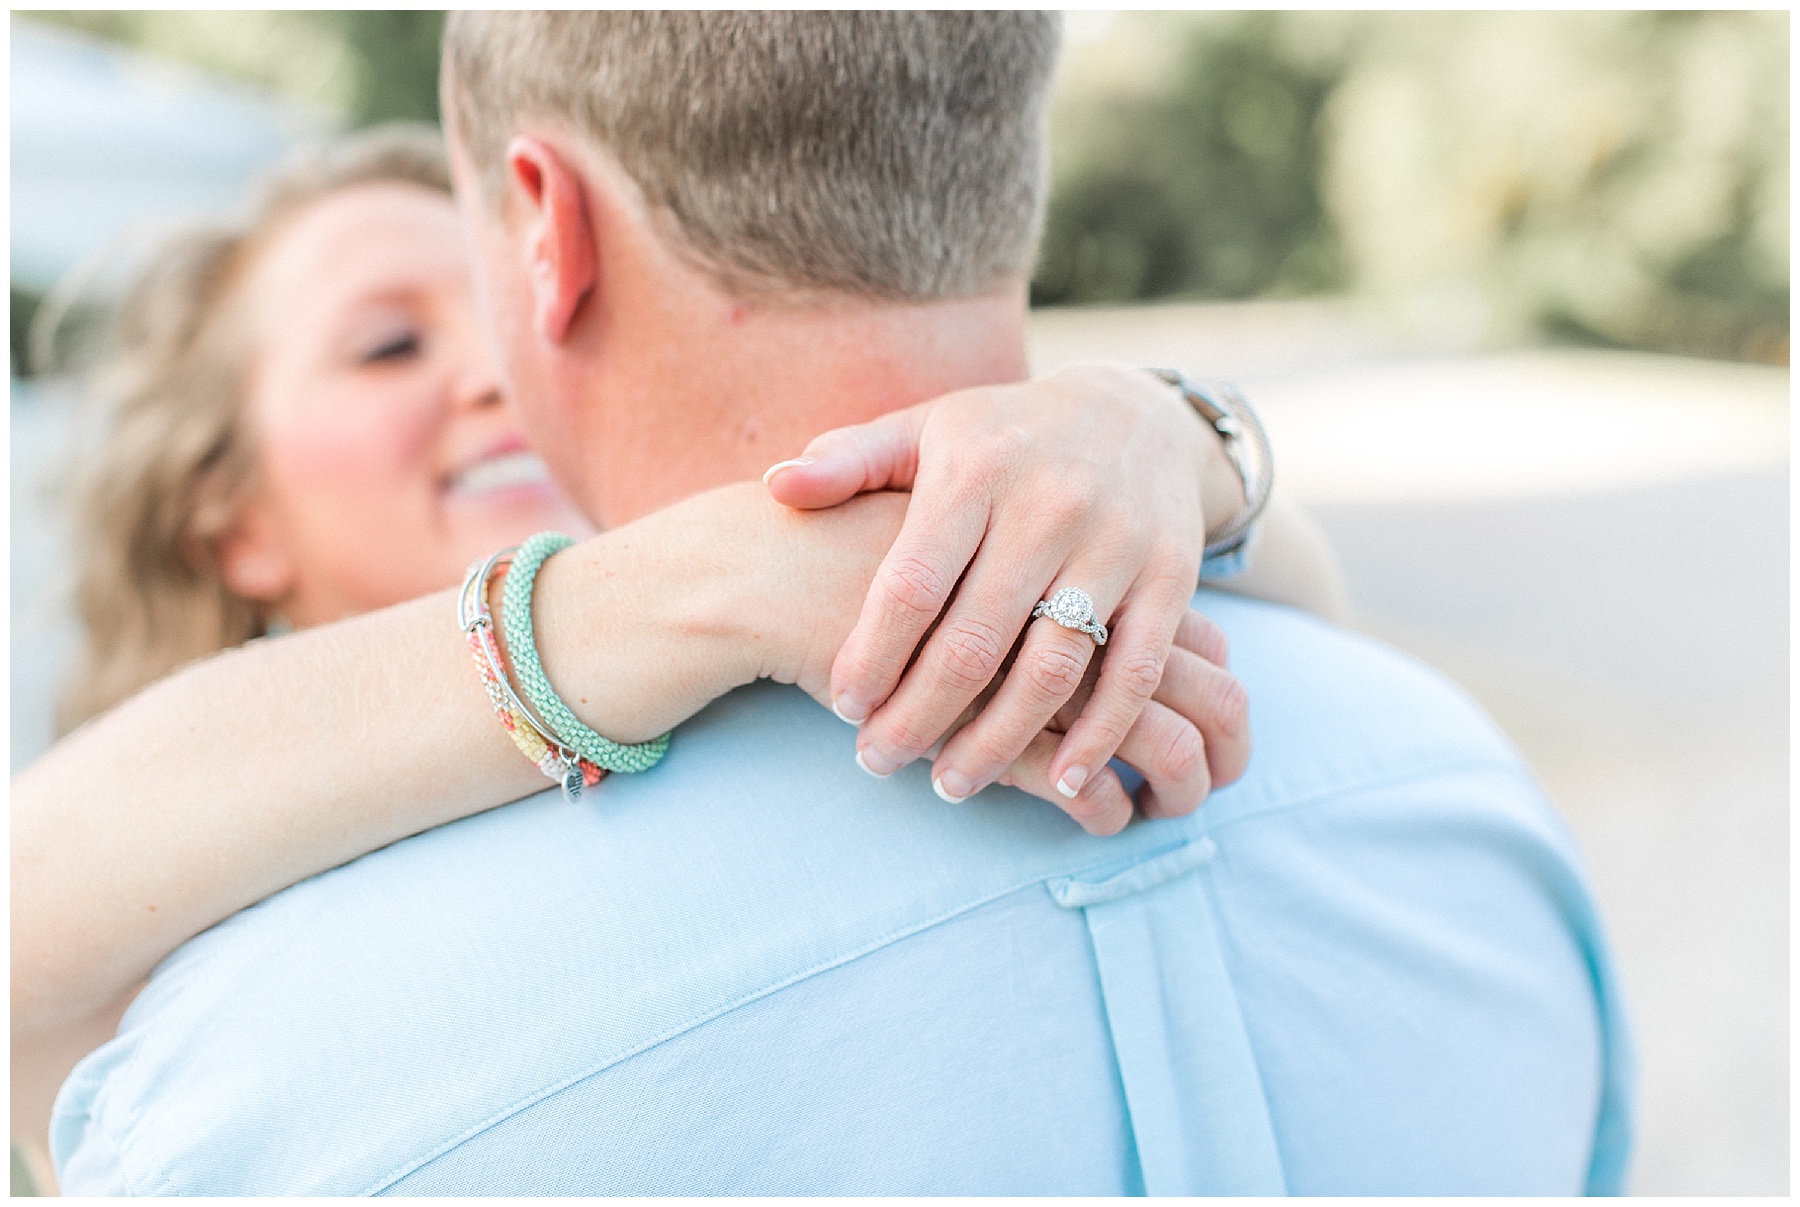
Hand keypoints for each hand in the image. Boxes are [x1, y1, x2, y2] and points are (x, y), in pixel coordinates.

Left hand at [764, 362, 1250, 829]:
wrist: (1138, 413)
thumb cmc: (1003, 436)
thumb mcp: (927, 429)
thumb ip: (849, 460)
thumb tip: (776, 488)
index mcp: (976, 470)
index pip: (913, 583)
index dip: (872, 655)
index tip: (844, 707)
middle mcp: (1050, 505)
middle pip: (975, 639)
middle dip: (920, 715)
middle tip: (877, 761)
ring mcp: (1116, 544)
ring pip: (1053, 667)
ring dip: (999, 740)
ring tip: (950, 782)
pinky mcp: (1172, 577)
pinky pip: (1135, 671)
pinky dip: (1101, 734)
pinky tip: (1060, 781)